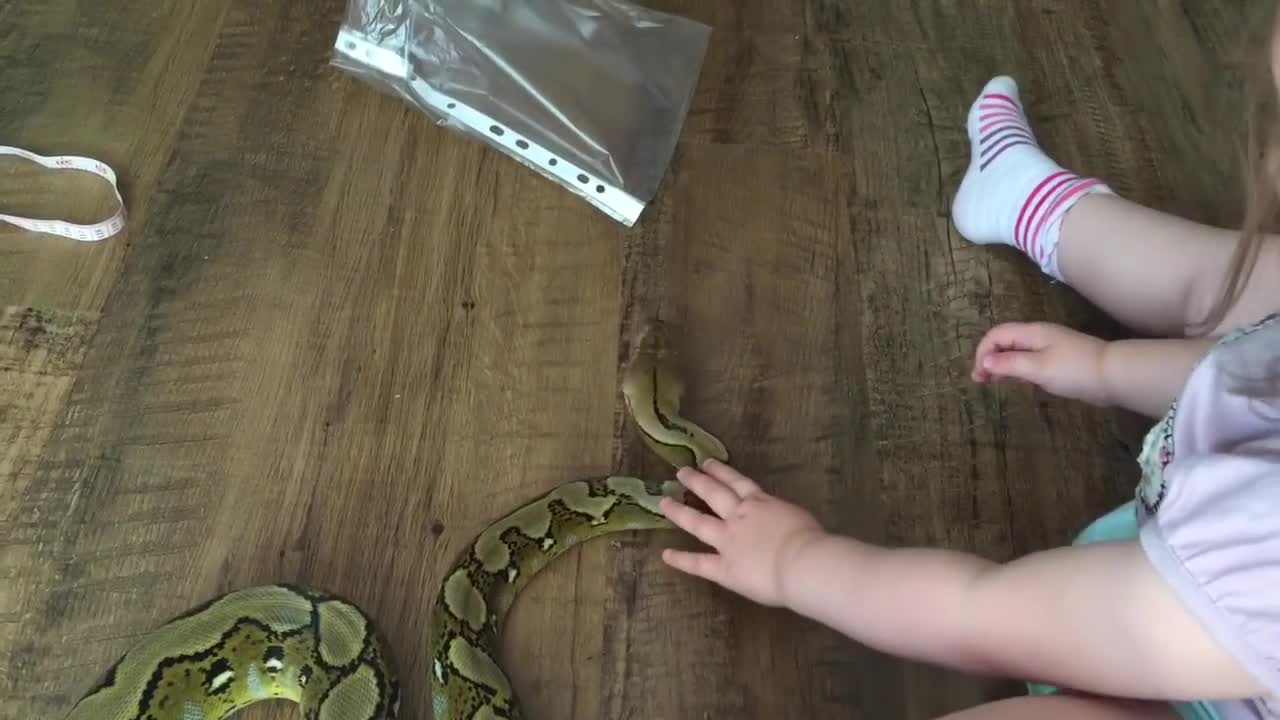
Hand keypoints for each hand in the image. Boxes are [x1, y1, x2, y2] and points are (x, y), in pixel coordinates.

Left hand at [658, 459, 825, 607]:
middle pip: (713, 494)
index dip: (721, 472)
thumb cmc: (810, 538)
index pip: (737, 482)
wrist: (801, 562)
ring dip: (680, 512)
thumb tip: (780, 523)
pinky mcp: (723, 567)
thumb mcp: (797, 517)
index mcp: (761, 503)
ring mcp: (728, 541)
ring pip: (699, 522)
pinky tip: (666, 555)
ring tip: (663, 502)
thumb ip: (782, 517)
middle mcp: (739, 517)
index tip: (707, 463)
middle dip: (697, 482)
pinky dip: (682, 559)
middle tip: (681, 472)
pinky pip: (699, 563)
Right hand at [972, 322, 1109, 405]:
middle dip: (988, 358)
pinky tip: (1013, 381)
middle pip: (1005, 342)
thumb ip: (1009, 364)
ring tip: (991, 383)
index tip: (979, 374)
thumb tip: (984, 361)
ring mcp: (1048, 349)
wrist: (1113, 375)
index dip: (983, 351)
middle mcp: (1038, 337)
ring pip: (1016, 352)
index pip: (997, 335)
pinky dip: (1015, 370)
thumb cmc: (1074, 370)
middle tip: (980, 381)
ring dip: (1000, 365)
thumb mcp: (1038, 368)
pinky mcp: (1057, 362)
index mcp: (1032, 333)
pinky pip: (1028, 362)